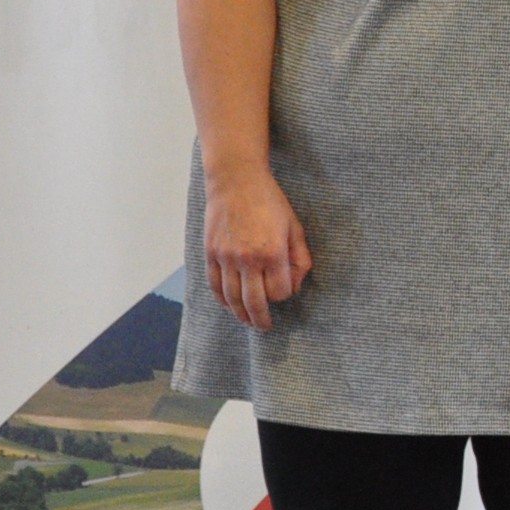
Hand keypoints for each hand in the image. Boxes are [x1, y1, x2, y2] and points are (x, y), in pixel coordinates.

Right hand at [202, 167, 312, 330]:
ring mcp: (225, 257)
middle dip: (261, 318)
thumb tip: (295, 285)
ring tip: (247, 321)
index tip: (285, 291)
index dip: (284, 295)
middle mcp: (247, 259)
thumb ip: (299, 258)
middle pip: (254, 302)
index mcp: (272, 252)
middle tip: (265, 327)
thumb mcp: (295, 228)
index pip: (279, 292)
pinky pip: (214, 285)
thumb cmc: (270, 202)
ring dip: (240, 314)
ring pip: (231, 298)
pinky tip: (229, 306)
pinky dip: (221, 299)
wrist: (236, 182)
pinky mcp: (210, 253)